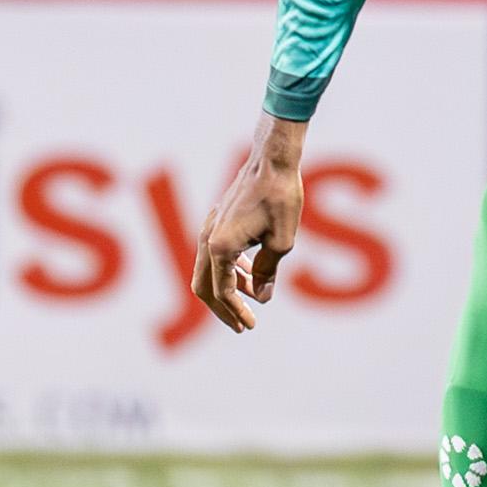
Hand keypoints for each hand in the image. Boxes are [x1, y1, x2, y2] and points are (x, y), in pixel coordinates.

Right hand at [191, 113, 306, 334]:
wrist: (271, 159)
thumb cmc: (280, 196)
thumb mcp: (282, 240)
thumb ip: (268, 271)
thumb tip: (262, 297)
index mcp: (220, 246)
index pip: (223, 291)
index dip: (236, 312)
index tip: (250, 326)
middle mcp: (207, 238)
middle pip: (204, 286)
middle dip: (222, 309)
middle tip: (242, 327)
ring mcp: (209, 229)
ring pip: (208, 271)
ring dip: (227, 290)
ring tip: (250, 303)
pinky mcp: (217, 221)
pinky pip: (215, 255)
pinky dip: (229, 271)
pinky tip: (249, 276)